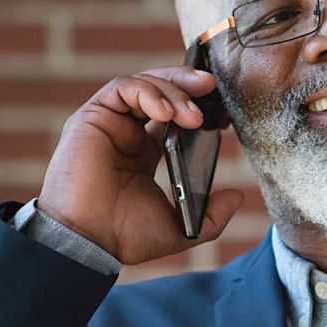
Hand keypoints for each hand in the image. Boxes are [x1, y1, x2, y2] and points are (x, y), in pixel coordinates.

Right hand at [36, 67, 243, 264]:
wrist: (89, 242)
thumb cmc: (124, 238)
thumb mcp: (181, 228)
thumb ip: (211, 216)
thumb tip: (237, 197)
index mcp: (143, 153)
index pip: (172, 115)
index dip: (197, 106)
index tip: (222, 113)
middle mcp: (126, 133)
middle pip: (160, 91)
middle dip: (188, 85)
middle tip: (212, 88)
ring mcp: (109, 123)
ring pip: (144, 84)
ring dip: (173, 91)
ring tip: (192, 114)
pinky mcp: (92, 117)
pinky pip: (122, 88)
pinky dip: (147, 92)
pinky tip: (166, 113)